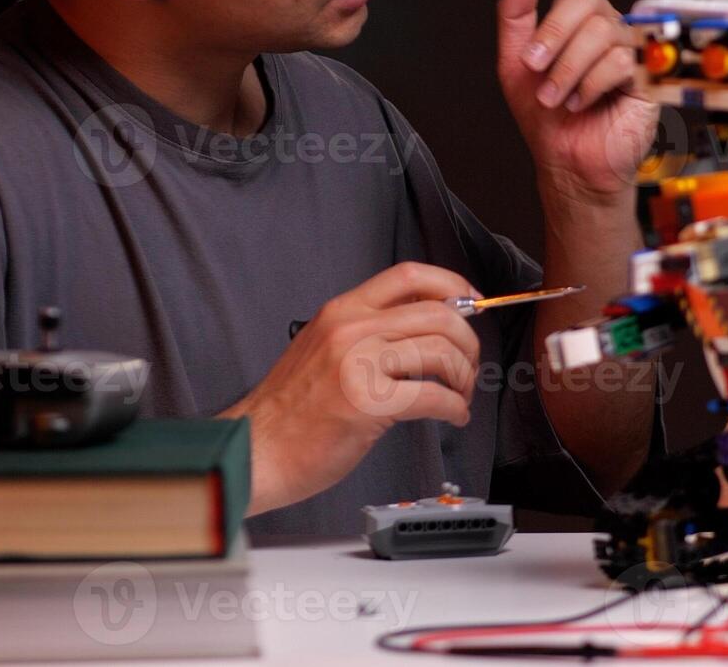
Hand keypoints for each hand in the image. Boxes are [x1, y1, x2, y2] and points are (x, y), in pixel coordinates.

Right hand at [220, 262, 482, 514]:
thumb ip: (367, 332)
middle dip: (468, 342)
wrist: (255, 451)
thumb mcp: (323, 349)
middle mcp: (350, 328)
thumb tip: (425, 327)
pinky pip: (433, 396)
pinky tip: (452, 416)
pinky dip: (455, 407)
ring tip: (460, 396)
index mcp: (341, 311)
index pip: (409, 276)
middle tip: (469, 366)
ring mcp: (357, 363)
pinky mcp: (366, 402)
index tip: (473, 304)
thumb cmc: (291, 411)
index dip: (452, 285)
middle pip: (437, 314)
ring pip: (441, 351)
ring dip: (464, 376)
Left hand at [496, 0, 659, 204]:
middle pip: (585, 3)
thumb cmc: (544, 119)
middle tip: (536, 68)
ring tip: (558, 96)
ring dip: (568, 68)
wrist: (566, 163)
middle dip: (554, 36)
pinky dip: (589, 85)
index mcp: (577, 19)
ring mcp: (628, 51)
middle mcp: (606, 29)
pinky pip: (617, 63)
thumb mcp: (513, 63)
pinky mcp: (646, 78)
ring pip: (600, 34)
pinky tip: (583, 102)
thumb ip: (515, 14)